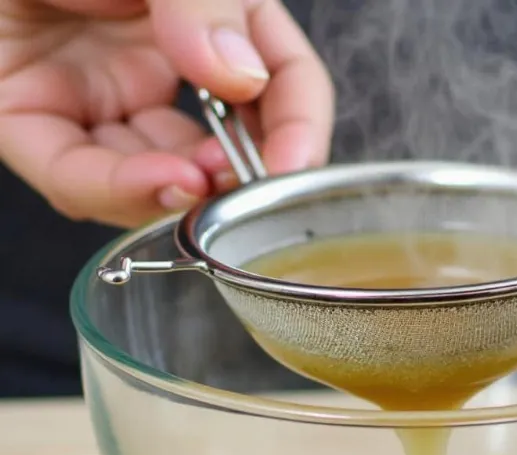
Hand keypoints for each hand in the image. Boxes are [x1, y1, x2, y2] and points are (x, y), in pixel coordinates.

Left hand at [0, 0, 333, 227]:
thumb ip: (208, 2)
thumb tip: (244, 74)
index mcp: (202, 20)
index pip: (277, 79)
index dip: (299, 126)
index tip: (295, 165)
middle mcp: (154, 66)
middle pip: (218, 143)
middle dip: (239, 175)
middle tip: (250, 188)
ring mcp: (97, 97)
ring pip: (153, 174)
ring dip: (187, 192)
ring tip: (202, 185)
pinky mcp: (34, 120)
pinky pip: (80, 173)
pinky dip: (125, 188)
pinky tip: (164, 185)